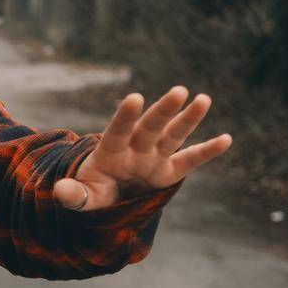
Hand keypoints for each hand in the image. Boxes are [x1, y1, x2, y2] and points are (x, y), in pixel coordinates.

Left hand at [53, 87, 231, 211]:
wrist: (107, 195)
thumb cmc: (92, 191)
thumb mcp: (81, 196)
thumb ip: (73, 194)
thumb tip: (61, 191)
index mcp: (110, 152)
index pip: (117, 132)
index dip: (125, 117)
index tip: (134, 98)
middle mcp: (135, 148)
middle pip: (150, 128)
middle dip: (163, 112)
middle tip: (179, 91)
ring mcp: (153, 157)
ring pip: (172, 136)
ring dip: (187, 119)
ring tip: (203, 99)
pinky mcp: (168, 171)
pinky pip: (190, 160)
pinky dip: (207, 151)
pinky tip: (226, 139)